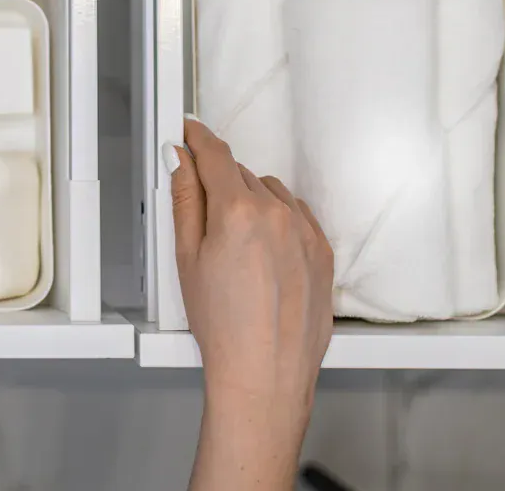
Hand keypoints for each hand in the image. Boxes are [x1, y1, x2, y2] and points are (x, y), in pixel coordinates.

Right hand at [166, 118, 333, 487]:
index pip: (214, 153)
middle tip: (204, 218)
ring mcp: (305, 230)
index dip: (197, 137)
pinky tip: (263, 253)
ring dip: (251, 200)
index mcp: (238, 210)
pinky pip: (296, 213)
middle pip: (240, 173)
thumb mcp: (186, 258)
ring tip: (236, 246)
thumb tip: (180, 158)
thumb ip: (185, 198)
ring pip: (269, 192)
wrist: (265, 375)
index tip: (189, 129)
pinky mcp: (323, 250)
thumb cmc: (222, 324)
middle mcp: (276, 212)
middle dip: (219, 183)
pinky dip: (278, 219)